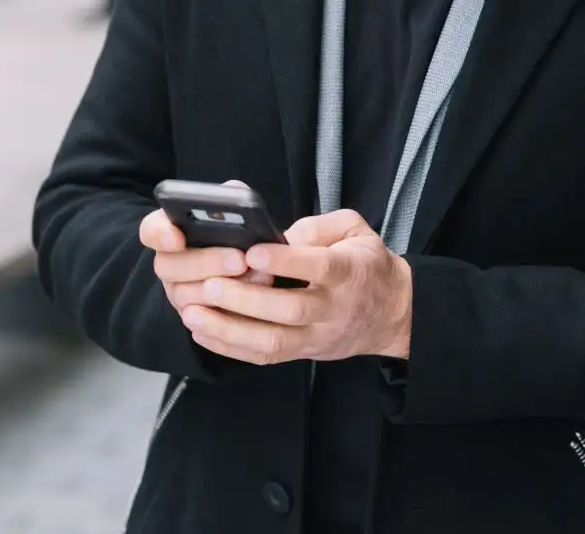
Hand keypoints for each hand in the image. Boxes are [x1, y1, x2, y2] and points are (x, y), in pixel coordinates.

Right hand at [139, 183, 274, 319]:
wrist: (254, 267)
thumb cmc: (240, 233)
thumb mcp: (236, 210)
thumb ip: (231, 198)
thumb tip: (234, 190)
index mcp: (171, 232)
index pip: (151, 230)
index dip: (160, 233)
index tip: (176, 236)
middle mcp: (169, 264)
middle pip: (168, 266)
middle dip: (206, 262)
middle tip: (240, 259)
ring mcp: (179, 293)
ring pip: (186, 296)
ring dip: (223, 288)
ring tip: (258, 277)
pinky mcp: (197, 318)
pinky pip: (204, 322)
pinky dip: (230, 312)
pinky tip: (255, 301)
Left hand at [177, 210, 412, 366]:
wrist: (391, 313)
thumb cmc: (366, 263)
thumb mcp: (355, 230)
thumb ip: (319, 227)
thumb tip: (279, 236)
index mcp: (349, 271)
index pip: (319, 267)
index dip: (286, 261)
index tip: (253, 252)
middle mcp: (334, 308)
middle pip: (290, 311)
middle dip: (246, 300)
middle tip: (208, 284)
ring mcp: (318, 336)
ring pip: (273, 342)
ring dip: (229, 329)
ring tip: (193, 312)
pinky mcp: (303, 353)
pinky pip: (265, 358)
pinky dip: (230, 347)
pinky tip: (203, 331)